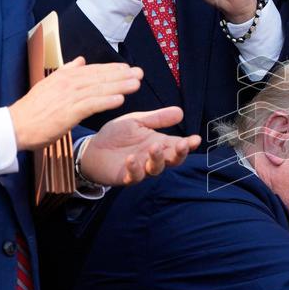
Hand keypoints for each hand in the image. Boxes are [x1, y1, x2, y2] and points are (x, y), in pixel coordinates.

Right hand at [8, 58, 142, 151]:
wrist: (14, 126)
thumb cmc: (33, 110)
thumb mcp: (48, 85)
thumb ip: (66, 72)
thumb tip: (81, 60)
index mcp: (63, 76)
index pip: (92, 70)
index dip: (111, 69)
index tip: (128, 68)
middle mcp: (67, 83)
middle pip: (99, 77)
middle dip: (121, 74)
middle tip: (140, 73)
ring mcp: (68, 97)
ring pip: (99, 89)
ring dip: (119, 86)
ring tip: (136, 84)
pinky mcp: (67, 113)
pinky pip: (91, 105)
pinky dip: (105, 101)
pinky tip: (120, 100)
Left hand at [78, 107, 200, 185]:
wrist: (92, 148)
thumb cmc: (116, 135)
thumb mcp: (137, 121)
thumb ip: (157, 118)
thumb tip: (180, 112)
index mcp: (159, 143)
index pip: (178, 145)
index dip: (188, 144)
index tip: (196, 139)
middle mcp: (153, 158)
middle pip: (172, 160)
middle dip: (179, 153)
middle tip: (182, 144)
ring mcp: (141, 169)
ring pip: (156, 169)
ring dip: (157, 159)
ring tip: (154, 147)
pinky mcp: (126, 177)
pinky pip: (134, 176)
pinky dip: (134, 168)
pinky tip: (132, 158)